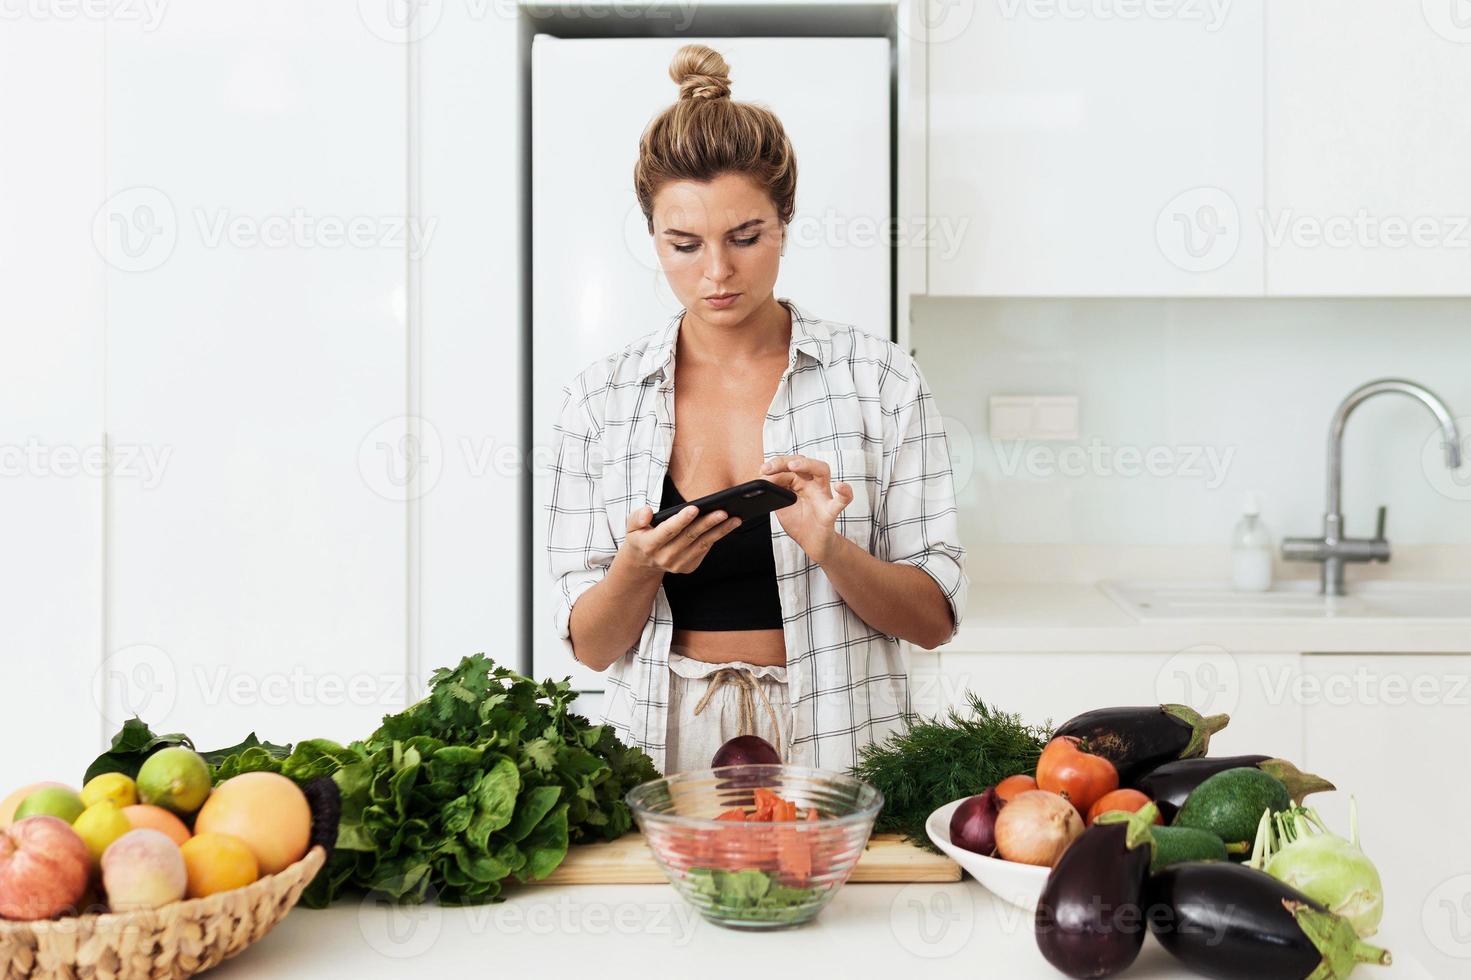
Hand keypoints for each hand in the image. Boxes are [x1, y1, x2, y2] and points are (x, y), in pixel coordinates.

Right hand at [619, 503, 742, 574]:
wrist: (643, 562)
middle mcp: (665, 557)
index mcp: (650, 545)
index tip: (694, 508)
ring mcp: (678, 564)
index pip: (668, 530)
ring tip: (735, 518)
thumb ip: (637, 517)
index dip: (681, 520)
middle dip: (708, 524)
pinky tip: (728, 526)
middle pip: (690, 537)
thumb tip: (648, 512)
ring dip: (720, 531)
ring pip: (702, 544)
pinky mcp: (688, 567)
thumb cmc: (640, 536)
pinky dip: (716, 537)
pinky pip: (704, 550)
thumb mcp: (631, 526)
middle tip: (723, 511)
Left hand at [758, 454, 851, 563]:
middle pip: (803, 463)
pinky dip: (844, 493)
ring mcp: (823, 496)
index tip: (761, 471)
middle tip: (768, 467)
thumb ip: (775, 492)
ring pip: (822, 471)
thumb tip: (763, 478)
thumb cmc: (799, 523)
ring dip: (808, 465)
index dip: (774, 467)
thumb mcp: (781, 506)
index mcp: (800, 482)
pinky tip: (840, 486)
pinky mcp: (830, 512)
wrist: (812, 544)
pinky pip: (842, 501)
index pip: (789, 467)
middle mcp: (813, 484)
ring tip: (794, 466)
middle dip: (784, 462)